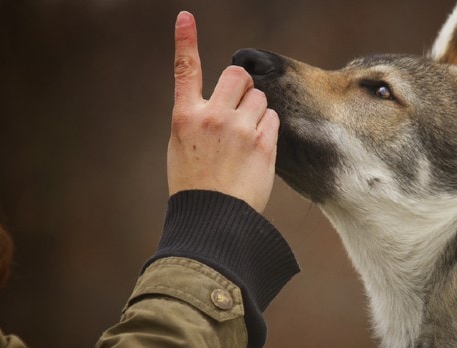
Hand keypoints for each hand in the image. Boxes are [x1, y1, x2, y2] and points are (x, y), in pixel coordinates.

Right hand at [167, 11, 278, 212]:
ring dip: (257, 111)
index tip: (186, 17)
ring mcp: (239, 128)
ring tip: (245, 140)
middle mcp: (212, 116)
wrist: (213, 218)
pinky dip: (268, 129)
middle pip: (237, 76)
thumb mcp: (182, 146)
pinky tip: (256, 151)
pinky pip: (273, 119)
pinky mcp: (263, 143)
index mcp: (185, 116)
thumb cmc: (196, 186)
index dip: (185, 41)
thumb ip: (198, 118)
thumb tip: (220, 100)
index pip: (185, 69)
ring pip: (260, 98)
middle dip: (242, 88)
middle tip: (238, 111)